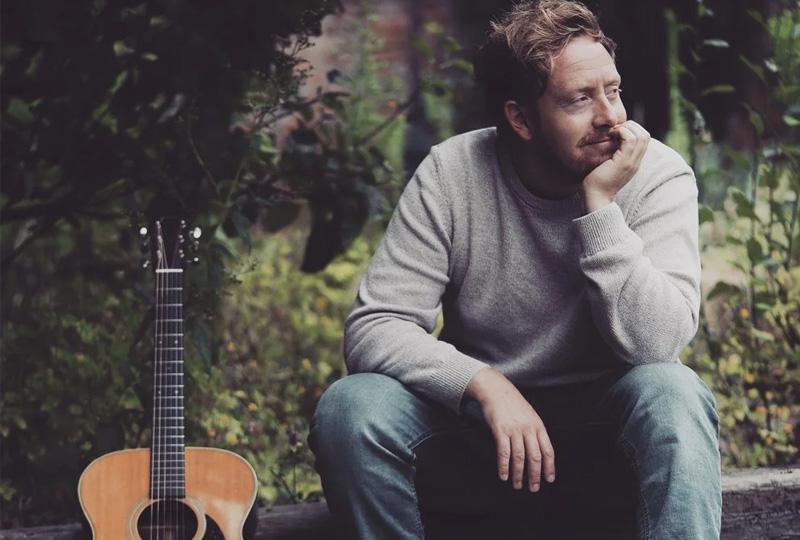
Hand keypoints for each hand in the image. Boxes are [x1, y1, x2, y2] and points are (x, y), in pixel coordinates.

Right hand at [464, 368, 554, 491]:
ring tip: (517, 485)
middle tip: (533, 488)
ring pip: (519, 457)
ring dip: (519, 474)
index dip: (549, 467)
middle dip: (535, 475)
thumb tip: (538, 451)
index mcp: (538, 425)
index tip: (549, 479)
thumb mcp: (530, 415)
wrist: (496, 389)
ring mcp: (514, 429)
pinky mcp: (500, 430)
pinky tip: (504, 475)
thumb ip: (534, 431)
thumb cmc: (512, 403)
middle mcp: (528, 428)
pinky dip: (504, 466)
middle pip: (535, 457)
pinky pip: (504, 452)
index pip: (548, 450)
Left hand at [582, 120, 649, 211]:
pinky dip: (621, 132)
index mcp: (634, 161)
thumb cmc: (596, 181)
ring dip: (626, 128)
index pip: (643, 139)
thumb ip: (612, 153)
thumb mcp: (607, 164)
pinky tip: (610, 136)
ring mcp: (632, 162)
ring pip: (641, 135)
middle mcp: (636, 161)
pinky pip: (630, 139)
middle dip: (630, 126)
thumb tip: (608, 139)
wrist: (595, 197)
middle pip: (645, 135)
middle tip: (614, 131)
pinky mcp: (624, 162)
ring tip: (612, 133)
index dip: (631, 130)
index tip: (615, 132)